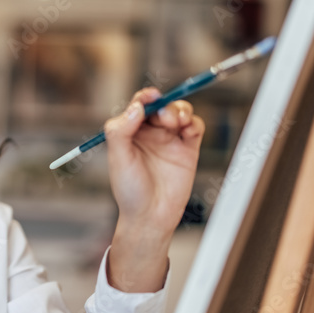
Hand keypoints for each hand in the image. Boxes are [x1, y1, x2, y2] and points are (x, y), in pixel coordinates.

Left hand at [104, 88, 204, 291]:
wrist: (151, 216)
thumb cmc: (130, 190)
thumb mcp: (119, 158)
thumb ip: (121, 131)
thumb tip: (136, 107)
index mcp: (131, 132)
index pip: (139, 105)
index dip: (145, 97)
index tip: (151, 96)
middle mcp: (150, 133)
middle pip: (162, 105)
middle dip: (165, 105)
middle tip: (164, 119)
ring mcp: (170, 140)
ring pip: (179, 112)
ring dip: (180, 110)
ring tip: (177, 122)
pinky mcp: (188, 149)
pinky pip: (195, 127)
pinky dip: (193, 122)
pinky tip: (188, 130)